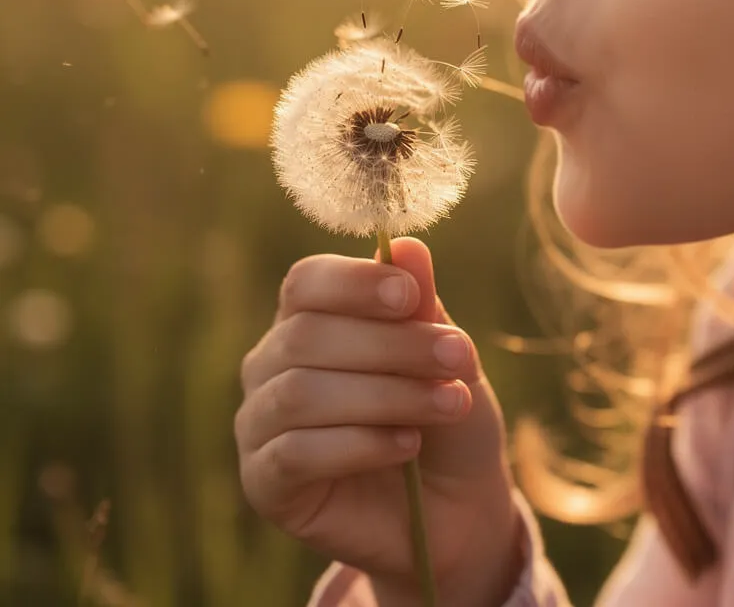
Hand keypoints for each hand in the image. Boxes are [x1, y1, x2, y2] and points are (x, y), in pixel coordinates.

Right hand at [235, 238, 519, 598]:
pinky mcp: (264, 483)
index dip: (354, 283)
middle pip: (307, 336)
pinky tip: (408, 445)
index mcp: (309, 318)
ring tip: (449, 404)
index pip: (306, 282)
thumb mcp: (449, 356)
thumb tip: (407, 244)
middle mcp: (271, 363)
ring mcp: (260, 424)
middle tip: (457, 358)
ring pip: (302, 393)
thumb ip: (423, 306)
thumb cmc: (446, 414)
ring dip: (386, 395)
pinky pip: (296, 453)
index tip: (411, 297)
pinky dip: (361, 444)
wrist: (456, 505)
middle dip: (391, 345)